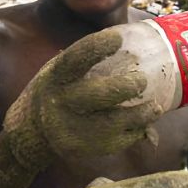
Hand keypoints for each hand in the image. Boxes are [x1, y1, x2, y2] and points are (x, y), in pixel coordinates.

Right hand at [4, 29, 159, 168]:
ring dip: (140, 115)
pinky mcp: (82, 148)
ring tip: (155, 107)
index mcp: (56, 77)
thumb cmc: (60, 90)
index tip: (118, 38)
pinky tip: (144, 125)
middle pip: (97, 95)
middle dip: (125, 87)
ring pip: (112, 123)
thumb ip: (89, 62)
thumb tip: (132, 46)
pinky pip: (115, 142)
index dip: (96, 47)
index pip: (74, 59)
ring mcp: (71, 128)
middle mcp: (61, 102)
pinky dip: (134, 133)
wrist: (32, 130)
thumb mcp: (62, 71)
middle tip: (142, 80)